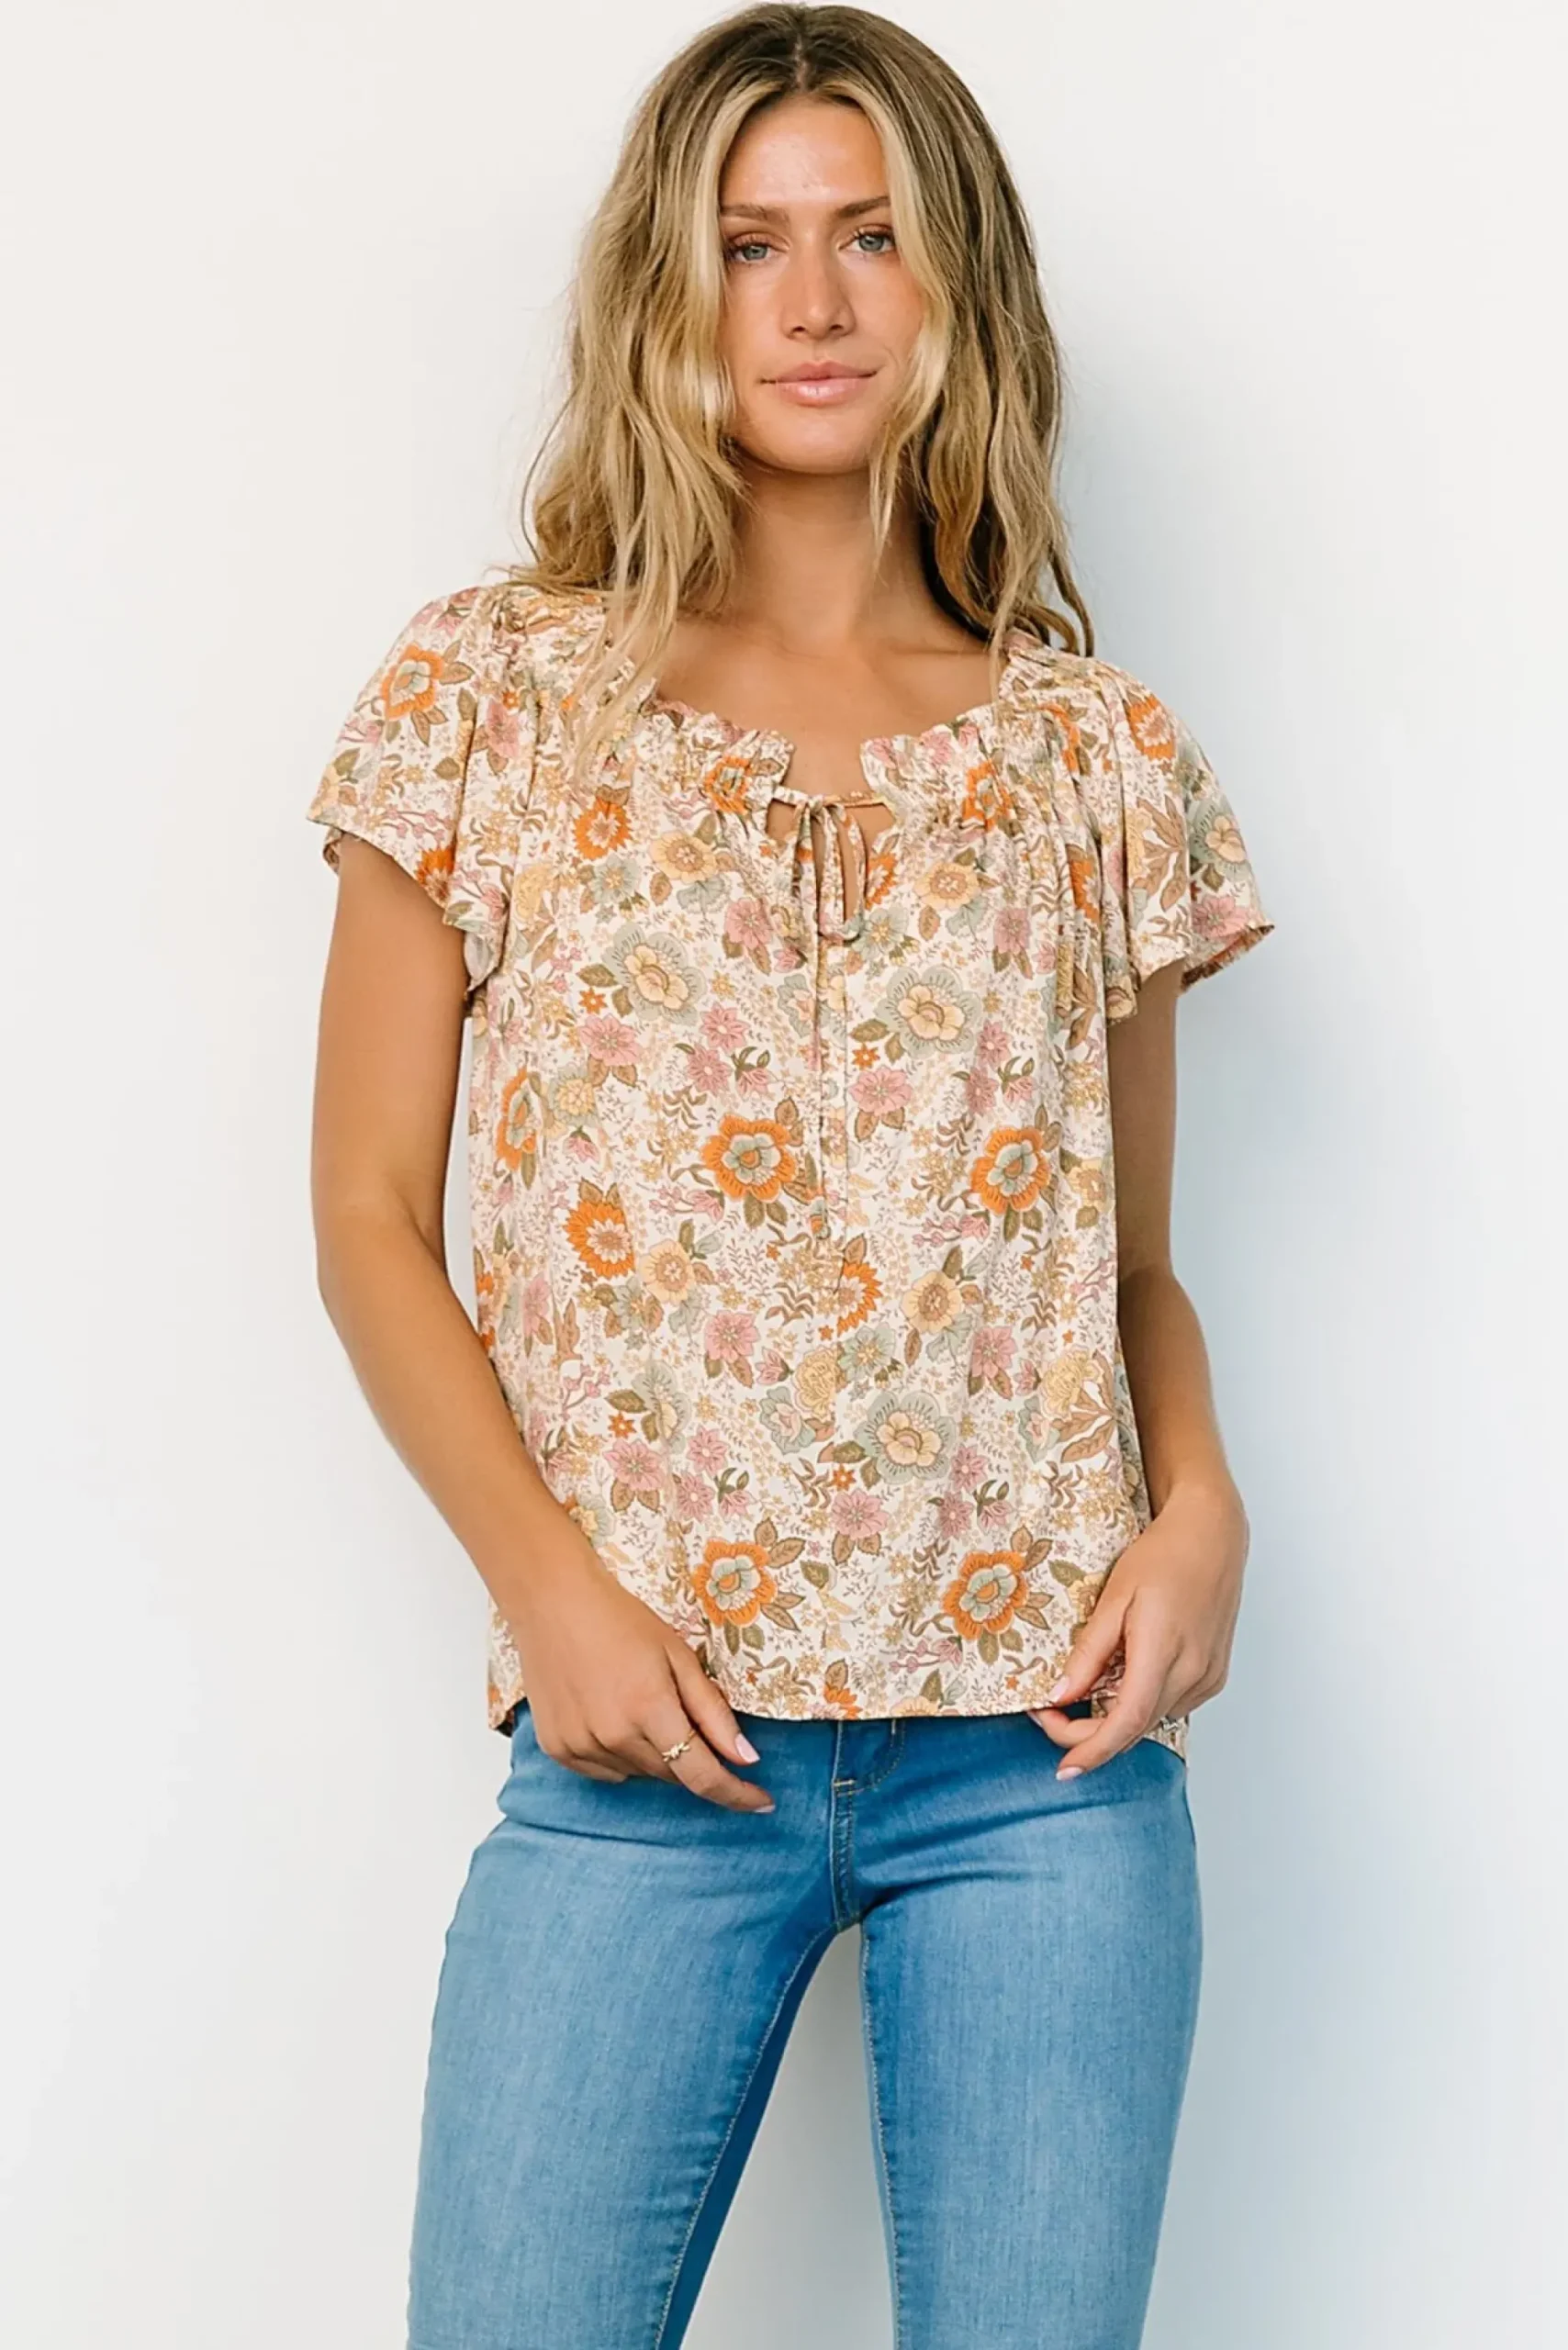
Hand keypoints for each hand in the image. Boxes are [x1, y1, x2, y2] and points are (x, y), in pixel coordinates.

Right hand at [504, 1536, 773, 1812]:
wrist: (552, 1603)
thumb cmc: (620, 1620)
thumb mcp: (678, 1656)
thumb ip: (713, 1712)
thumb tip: (746, 1758)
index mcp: (649, 1709)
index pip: (702, 1775)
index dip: (736, 1794)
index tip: (762, 1801)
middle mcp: (613, 1736)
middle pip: (672, 1774)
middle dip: (690, 1755)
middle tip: (678, 1711)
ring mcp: (581, 1746)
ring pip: (639, 1774)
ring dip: (653, 1753)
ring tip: (636, 1701)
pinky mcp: (557, 1750)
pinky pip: (606, 1772)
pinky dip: (620, 1755)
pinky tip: (611, 1715)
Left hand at [1029, 1485, 1247, 1776]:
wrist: (1212, 1536)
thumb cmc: (1162, 1556)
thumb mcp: (1114, 1599)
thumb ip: (1088, 1653)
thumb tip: (1059, 1696)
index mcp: (1164, 1651)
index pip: (1126, 1721)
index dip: (1092, 1749)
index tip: (1064, 1768)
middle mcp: (1193, 1673)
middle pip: (1135, 1727)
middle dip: (1089, 1732)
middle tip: (1048, 1716)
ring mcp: (1208, 1677)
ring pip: (1152, 1719)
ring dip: (1114, 1719)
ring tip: (1080, 1692)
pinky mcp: (1214, 1676)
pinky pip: (1170, 1704)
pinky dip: (1140, 1703)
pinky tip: (1121, 1680)